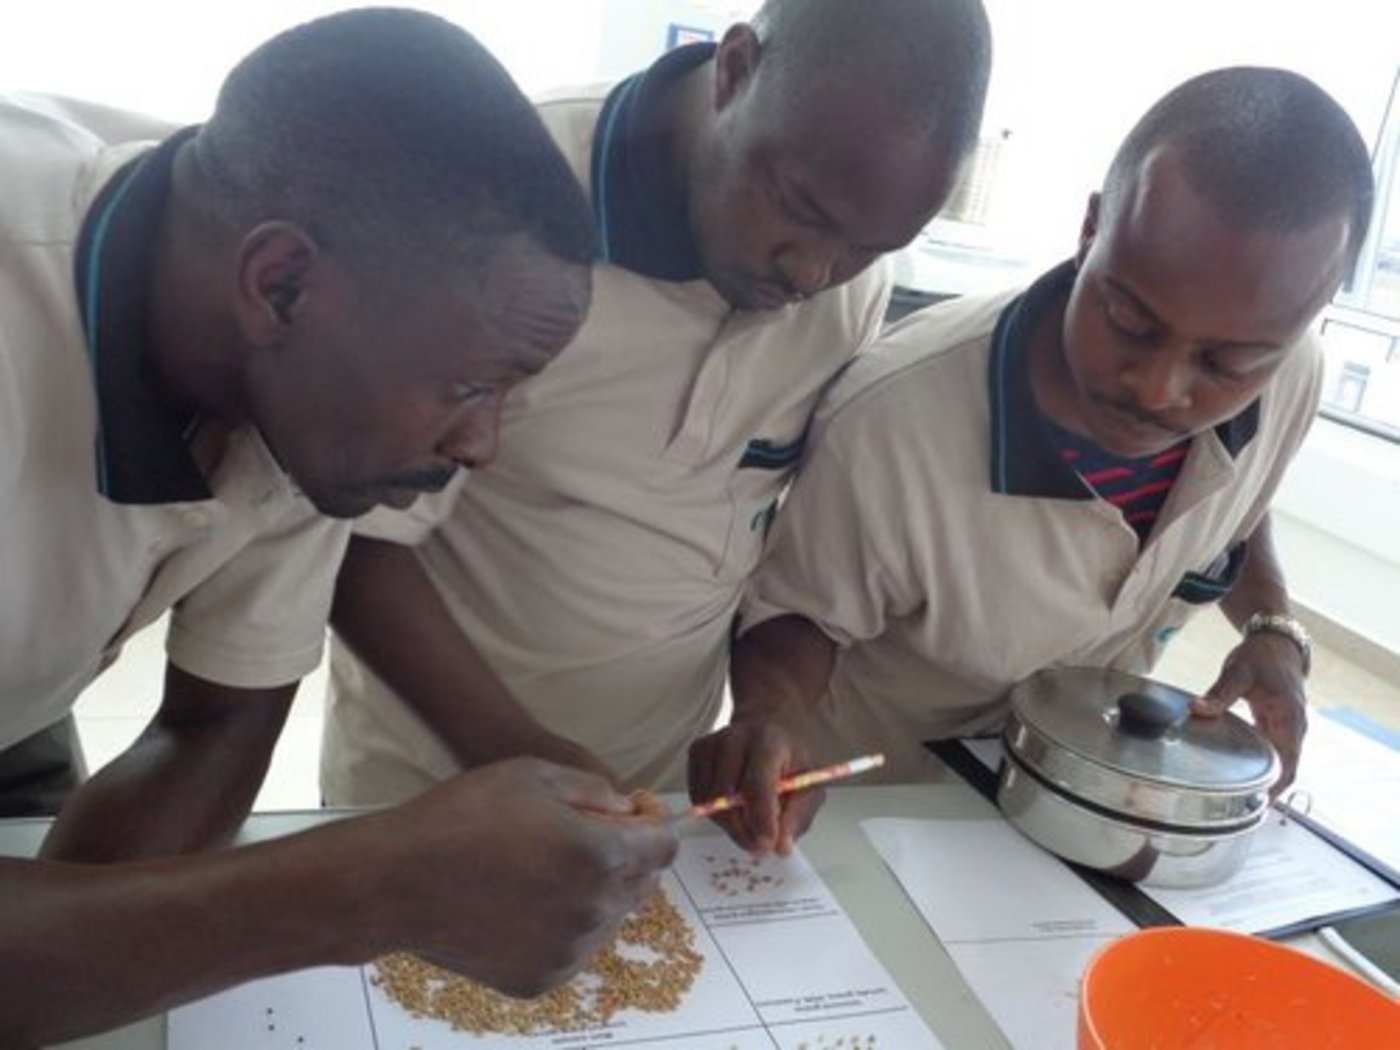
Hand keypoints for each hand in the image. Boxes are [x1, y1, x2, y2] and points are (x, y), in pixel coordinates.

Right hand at [364, 757, 676, 996]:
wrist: (396, 881)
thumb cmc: (463, 816)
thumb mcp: (535, 774)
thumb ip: (596, 790)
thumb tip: (627, 810)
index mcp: (600, 855)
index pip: (665, 847)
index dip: (652, 826)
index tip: (630, 817)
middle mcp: (594, 909)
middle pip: (641, 884)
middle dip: (624, 857)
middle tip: (577, 837)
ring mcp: (569, 950)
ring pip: (608, 917)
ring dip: (593, 893)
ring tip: (540, 870)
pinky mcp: (542, 978)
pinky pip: (574, 947)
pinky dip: (561, 925)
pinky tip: (521, 902)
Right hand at [686, 712, 823, 856]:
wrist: (770, 726)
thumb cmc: (790, 758)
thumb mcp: (809, 784)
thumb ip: (798, 815)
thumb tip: (781, 846)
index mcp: (768, 741)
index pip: (757, 782)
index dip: (761, 817)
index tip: (767, 843)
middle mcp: (734, 737)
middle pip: (726, 794)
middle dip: (743, 828)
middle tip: (759, 846)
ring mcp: (711, 743)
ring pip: (709, 800)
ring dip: (729, 823)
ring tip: (751, 823)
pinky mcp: (696, 751)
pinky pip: (697, 795)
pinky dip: (714, 811)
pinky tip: (734, 807)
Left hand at [1190, 631, 1308, 794]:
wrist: (1277, 644)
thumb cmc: (1260, 657)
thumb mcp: (1238, 672)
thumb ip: (1219, 693)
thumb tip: (1197, 708)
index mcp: (1289, 719)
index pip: (1287, 764)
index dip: (1275, 787)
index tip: (1257, 804)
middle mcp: (1294, 729)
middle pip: (1286, 770)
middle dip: (1269, 791)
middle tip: (1242, 810)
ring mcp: (1289, 729)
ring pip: (1282, 764)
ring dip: (1267, 781)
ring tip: (1241, 802)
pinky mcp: (1279, 726)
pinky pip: (1275, 753)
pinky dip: (1264, 767)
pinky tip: (1245, 777)